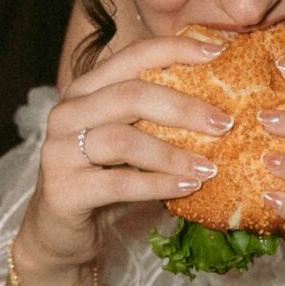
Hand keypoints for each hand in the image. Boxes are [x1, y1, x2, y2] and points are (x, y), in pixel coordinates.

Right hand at [24, 34, 234, 270]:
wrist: (63, 235)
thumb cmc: (107, 183)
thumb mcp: (135, 144)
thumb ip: (161, 120)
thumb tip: (223, 104)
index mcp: (87, 90)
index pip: (131, 57)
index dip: (174, 50)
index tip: (217, 52)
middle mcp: (68, 113)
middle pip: (130, 95)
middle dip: (183, 108)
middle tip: (225, 123)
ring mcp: (60, 150)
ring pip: (123, 140)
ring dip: (173, 154)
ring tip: (210, 167)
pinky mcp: (62, 189)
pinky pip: (118, 183)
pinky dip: (158, 185)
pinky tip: (187, 188)